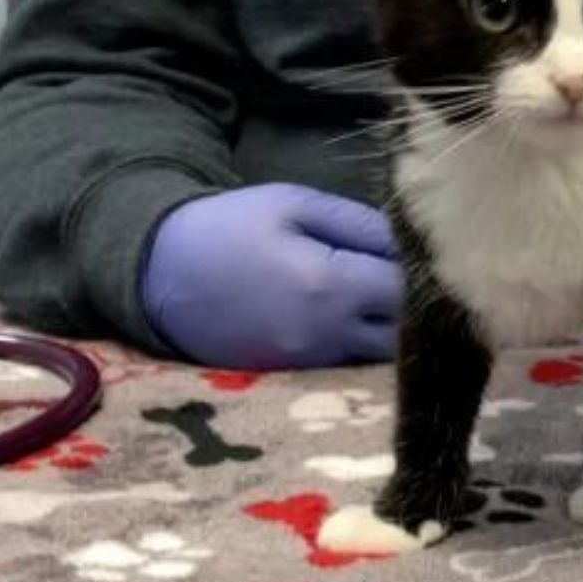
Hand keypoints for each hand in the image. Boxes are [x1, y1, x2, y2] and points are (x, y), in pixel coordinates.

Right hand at [141, 184, 400, 369]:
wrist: (157, 273)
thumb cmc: (228, 227)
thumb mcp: (294, 204)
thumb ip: (358, 222)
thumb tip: (411, 240)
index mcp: (329, 285)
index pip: (408, 288)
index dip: (423, 270)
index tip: (425, 250)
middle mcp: (325, 335)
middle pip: (404, 333)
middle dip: (415, 307)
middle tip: (415, 277)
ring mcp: (308, 364)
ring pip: (379, 357)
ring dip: (392, 331)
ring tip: (385, 297)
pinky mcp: (292, 377)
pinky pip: (347, 366)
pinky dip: (361, 346)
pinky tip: (357, 319)